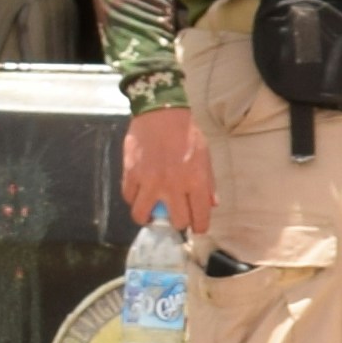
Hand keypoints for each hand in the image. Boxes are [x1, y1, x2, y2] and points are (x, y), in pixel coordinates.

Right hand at [122, 105, 213, 242]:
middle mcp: (173, 185)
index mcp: (196, 181)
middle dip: (177, 223)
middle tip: (175, 217)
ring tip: (150, 214)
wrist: (161, 114)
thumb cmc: (186, 134)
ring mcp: (149, 181)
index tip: (196, 228)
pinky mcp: (131, 174)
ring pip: (143, 215)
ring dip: (148, 218)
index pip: (200, 216)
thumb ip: (209, 183)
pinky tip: (139, 195)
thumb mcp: (205, 156)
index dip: (199, 227)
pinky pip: (129, 198)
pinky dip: (134, 199)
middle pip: (175, 221)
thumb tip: (212, 205)